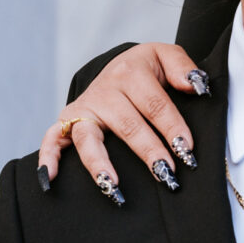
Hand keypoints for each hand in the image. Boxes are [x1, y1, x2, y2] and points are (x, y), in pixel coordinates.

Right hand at [37, 43, 207, 202]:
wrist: (118, 66)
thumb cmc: (147, 68)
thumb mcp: (166, 56)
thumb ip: (183, 68)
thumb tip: (195, 87)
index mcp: (130, 72)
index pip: (155, 104)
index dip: (173, 128)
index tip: (188, 151)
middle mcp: (104, 90)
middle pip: (127, 125)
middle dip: (148, 151)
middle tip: (167, 175)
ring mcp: (83, 107)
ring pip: (88, 137)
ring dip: (99, 163)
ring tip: (113, 186)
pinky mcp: (67, 121)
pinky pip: (51, 139)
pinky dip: (47, 158)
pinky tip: (50, 180)